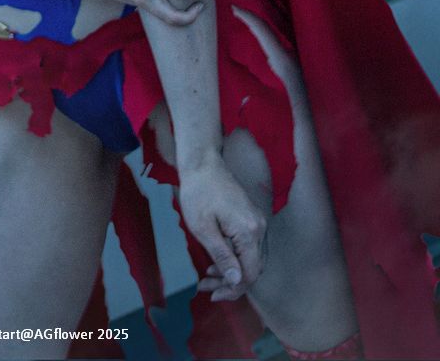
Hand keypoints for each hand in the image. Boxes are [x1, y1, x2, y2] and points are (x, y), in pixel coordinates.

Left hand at [178, 155, 267, 300]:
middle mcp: (259, 227)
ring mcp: (257, 222)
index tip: (212, 294)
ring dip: (231, 272)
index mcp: (249, 231)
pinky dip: (234, 258)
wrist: (203, 162)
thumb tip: (237, 281)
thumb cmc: (198, 193)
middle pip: (252, 268)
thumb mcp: (203, 228)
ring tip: (207, 278)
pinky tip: (216, 262)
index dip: (233, 289)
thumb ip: (222, 256)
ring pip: (250, 259)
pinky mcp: (251, 218)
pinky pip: (248, 247)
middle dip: (230, 283)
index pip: (250, 273)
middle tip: (206, 288)